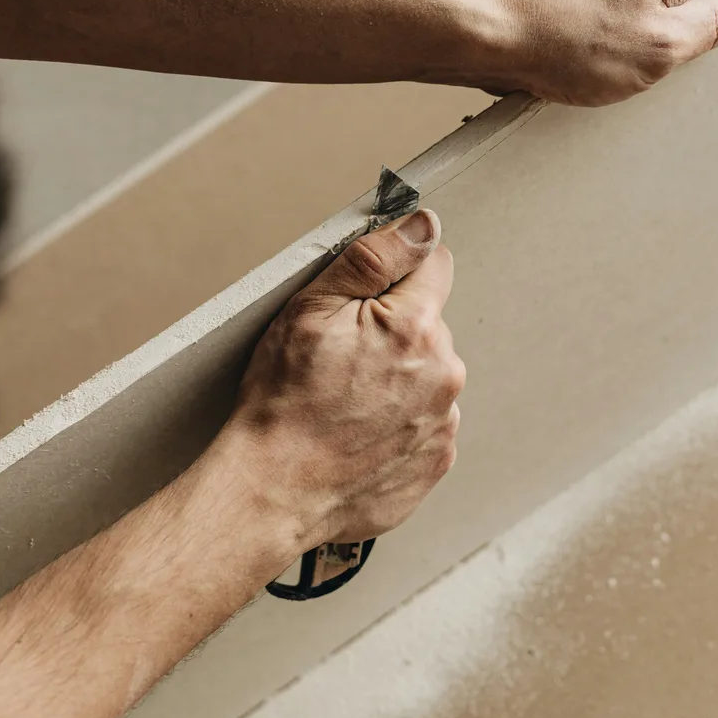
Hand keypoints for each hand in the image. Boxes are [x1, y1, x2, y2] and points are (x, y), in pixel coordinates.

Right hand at [224, 209, 464, 547]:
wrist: (273, 491)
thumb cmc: (282, 403)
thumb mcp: (310, 309)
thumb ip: (374, 258)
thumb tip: (423, 225)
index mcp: (416, 328)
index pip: (434, 266)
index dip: (396, 274)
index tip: (365, 299)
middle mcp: (444, 374)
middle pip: (428, 325)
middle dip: (392, 332)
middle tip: (338, 360)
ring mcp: (443, 423)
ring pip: (426, 376)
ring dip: (396, 380)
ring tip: (344, 403)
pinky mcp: (436, 461)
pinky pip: (424, 423)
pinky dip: (396, 423)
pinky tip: (357, 433)